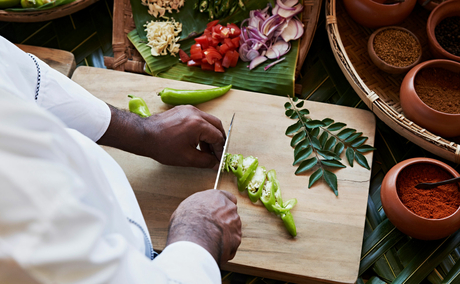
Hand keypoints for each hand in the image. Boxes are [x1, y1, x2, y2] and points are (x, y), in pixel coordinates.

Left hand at [98, 105, 225, 168]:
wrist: (143, 136)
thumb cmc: (162, 146)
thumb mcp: (187, 158)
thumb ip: (205, 161)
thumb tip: (215, 163)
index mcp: (199, 124)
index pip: (218, 137)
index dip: (220, 150)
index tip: (219, 159)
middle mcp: (196, 113)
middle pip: (216, 125)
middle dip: (218, 140)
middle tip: (216, 153)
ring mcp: (189, 109)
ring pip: (208, 120)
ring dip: (210, 134)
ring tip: (205, 149)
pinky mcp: (182, 110)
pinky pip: (198, 118)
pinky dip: (201, 128)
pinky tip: (196, 140)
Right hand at [166, 189, 241, 265]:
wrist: (195, 241)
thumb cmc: (187, 223)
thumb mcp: (186, 208)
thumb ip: (197, 208)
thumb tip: (193, 213)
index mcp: (217, 197)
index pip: (227, 197)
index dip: (222, 206)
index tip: (218, 212)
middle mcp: (229, 207)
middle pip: (230, 213)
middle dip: (223, 221)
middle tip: (210, 229)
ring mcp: (235, 222)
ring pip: (232, 228)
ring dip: (224, 234)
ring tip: (209, 241)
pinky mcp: (237, 238)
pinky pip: (232, 243)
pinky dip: (225, 246)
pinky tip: (214, 249)